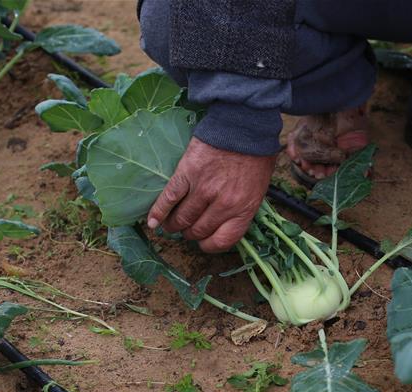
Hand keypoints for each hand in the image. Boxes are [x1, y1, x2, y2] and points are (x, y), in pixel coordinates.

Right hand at [146, 137, 276, 251]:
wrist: (245, 125)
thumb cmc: (255, 156)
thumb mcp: (259, 188)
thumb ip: (243, 208)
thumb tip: (226, 223)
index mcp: (244, 209)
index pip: (222, 241)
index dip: (210, 245)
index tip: (204, 243)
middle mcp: (223, 204)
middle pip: (199, 231)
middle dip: (191, 234)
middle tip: (186, 230)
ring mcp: (204, 189)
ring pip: (182, 218)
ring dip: (173, 225)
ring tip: (170, 225)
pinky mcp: (187, 174)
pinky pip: (169, 199)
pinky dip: (158, 212)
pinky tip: (152, 222)